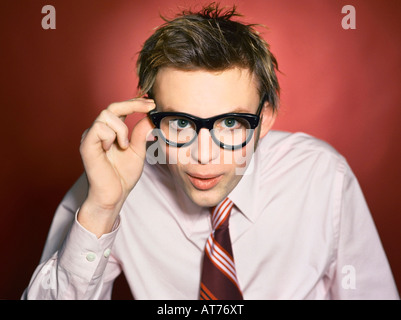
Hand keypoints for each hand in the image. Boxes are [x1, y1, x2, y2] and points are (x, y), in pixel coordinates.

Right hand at [78, 98, 154, 236]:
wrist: (114, 195)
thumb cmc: (123, 175)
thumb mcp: (138, 151)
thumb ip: (140, 133)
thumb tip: (149, 117)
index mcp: (110, 132)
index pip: (120, 109)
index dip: (135, 103)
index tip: (152, 103)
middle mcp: (98, 131)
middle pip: (112, 106)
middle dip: (133, 104)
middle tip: (149, 107)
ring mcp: (91, 137)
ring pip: (106, 115)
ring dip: (121, 129)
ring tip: (124, 145)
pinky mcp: (86, 145)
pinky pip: (99, 128)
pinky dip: (110, 136)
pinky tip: (112, 148)